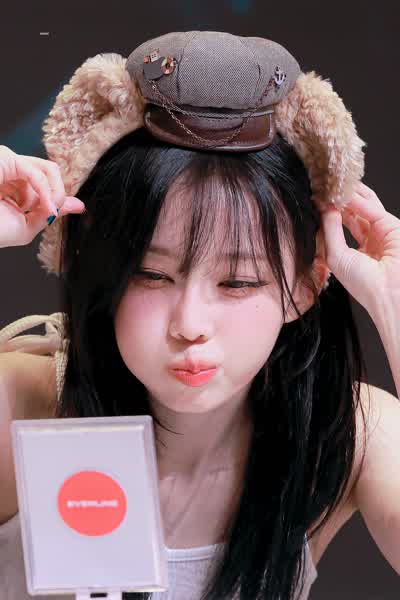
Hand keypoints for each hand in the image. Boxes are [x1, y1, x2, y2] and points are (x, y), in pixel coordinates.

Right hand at [0, 145, 84, 247]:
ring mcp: (9, 164)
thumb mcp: (27, 226)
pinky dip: (47, 190)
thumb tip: (77, 205)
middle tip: (53, 211)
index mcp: (13, 189)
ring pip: (49, 170)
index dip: (59, 196)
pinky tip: (47, 205)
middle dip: (58, 195)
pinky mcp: (7, 158)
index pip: (45, 186)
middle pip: (50, 176)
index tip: (74, 207)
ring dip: (54, 193)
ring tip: (49, 209)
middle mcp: (12, 174)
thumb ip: (50, 213)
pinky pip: (38, 173)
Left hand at [318, 181, 399, 316]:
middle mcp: (367, 241)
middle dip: (338, 201)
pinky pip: (373, 210)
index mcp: (353, 252)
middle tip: (324, 188)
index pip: (338, 226)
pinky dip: (360, 201)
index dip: (327, 213)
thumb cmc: (364, 285)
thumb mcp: (336, 256)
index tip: (315, 200)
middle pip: (351, 214)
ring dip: (349, 196)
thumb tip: (326, 208)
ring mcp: (379, 233)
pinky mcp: (391, 226)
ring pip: (363, 207)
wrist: (389, 293)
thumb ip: (330, 230)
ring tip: (334, 185)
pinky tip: (347, 195)